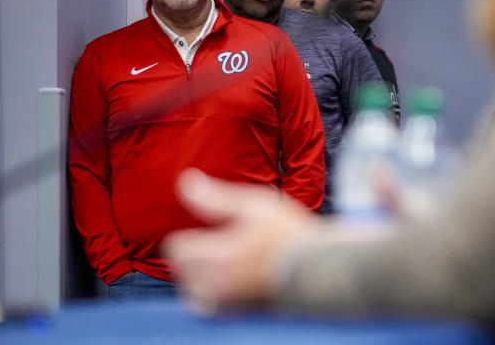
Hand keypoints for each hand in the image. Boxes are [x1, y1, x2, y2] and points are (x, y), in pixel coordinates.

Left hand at [163, 169, 317, 313]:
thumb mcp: (254, 204)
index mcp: (217, 255)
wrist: (318, 266)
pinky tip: (228, 280)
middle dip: (192, 254)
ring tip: (223, 261)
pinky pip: (206, 306)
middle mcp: (216, 283)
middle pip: (180, 269)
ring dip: (198, 274)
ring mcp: (225, 301)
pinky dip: (210, 294)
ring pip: (191, 288)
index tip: (208, 230)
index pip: (176, 248)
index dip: (189, 234)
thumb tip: (185, 183)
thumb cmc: (288, 233)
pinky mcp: (235, 312)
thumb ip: (215, 198)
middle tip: (218, 243)